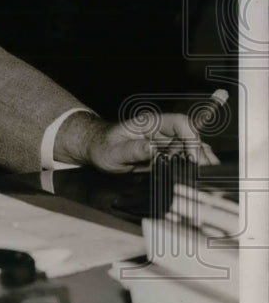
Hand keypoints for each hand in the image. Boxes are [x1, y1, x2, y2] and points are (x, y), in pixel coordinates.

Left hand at [54, 111, 219, 172]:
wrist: (96, 151)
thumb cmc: (102, 147)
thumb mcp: (113, 151)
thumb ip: (132, 150)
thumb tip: (152, 149)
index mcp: (150, 123)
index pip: (179, 123)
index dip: (190, 137)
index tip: (193, 156)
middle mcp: (161, 131)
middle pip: (190, 137)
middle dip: (201, 153)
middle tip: (207, 172)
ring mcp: (164, 143)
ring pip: (190, 149)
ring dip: (200, 162)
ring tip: (207, 177)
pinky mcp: (164, 156)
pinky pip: (182, 160)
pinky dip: (191, 168)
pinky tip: (196, 179)